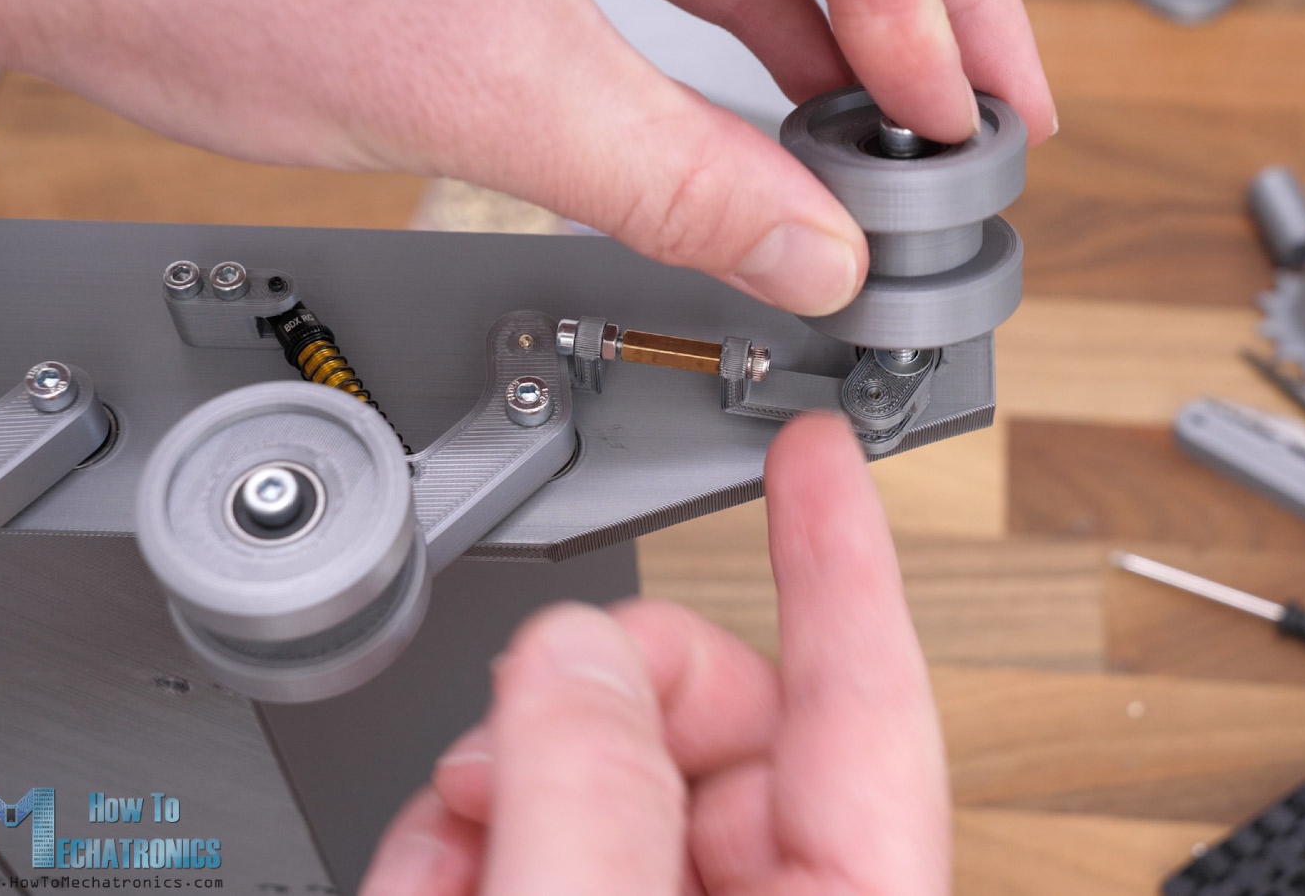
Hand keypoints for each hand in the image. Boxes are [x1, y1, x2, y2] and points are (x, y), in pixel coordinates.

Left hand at [0, 0, 1051, 314]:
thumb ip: (676, 174)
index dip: (932, 19)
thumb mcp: (491, 93)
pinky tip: (803, 109)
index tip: (966, 122)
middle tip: (981, 124)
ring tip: (909, 136)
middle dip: (920, 23)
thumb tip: (808, 247)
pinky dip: (761, 43)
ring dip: (849, 41)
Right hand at [359, 413, 947, 894]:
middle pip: (704, 714)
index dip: (838, 551)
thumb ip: (590, 797)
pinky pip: (541, 837)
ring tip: (450, 856)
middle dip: (592, 696)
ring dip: (502, 789)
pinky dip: (469, 842)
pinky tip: (438, 883)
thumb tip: (575, 658)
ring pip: (605, 773)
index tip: (820, 451)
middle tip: (504, 732)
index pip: (866, 692)